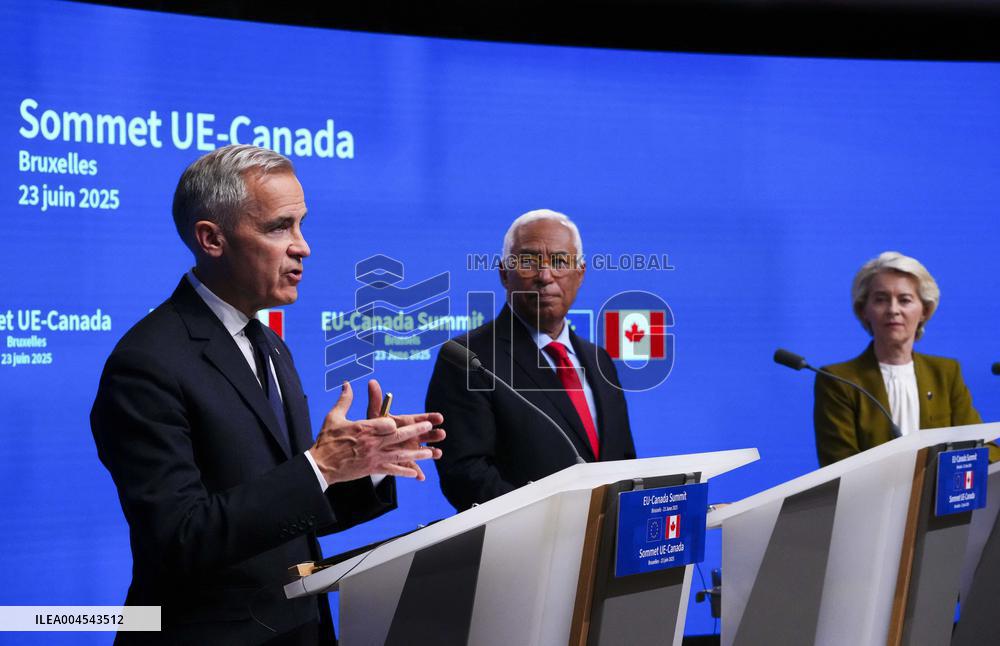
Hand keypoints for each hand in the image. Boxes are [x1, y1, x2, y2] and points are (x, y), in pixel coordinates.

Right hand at [309, 380, 444, 484]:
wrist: (320, 466)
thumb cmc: (326, 440)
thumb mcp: (334, 417)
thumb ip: (345, 400)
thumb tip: (346, 383)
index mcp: (364, 429)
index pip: (385, 424)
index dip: (394, 424)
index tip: (399, 422)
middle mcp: (371, 443)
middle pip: (398, 437)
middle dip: (415, 432)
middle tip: (429, 427)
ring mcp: (373, 457)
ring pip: (399, 455)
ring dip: (416, 454)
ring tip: (430, 452)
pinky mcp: (372, 469)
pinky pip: (392, 470)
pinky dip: (404, 471)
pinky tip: (415, 473)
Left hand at [364, 379, 445, 480]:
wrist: (369, 445)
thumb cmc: (375, 427)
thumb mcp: (374, 414)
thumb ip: (375, 399)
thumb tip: (372, 382)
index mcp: (406, 423)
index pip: (420, 419)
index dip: (429, 418)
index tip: (439, 417)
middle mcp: (411, 435)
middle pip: (425, 434)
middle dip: (434, 435)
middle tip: (442, 434)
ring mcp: (410, 448)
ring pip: (423, 451)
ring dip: (430, 453)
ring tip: (438, 454)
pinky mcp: (405, 460)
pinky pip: (411, 467)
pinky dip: (416, 472)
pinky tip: (421, 477)